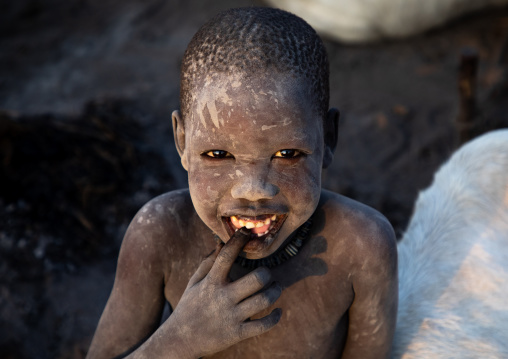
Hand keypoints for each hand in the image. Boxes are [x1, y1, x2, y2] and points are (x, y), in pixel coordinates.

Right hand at [164, 229, 281, 357]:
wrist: (180, 340)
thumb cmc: (189, 306)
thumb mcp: (194, 282)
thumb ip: (207, 262)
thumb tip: (221, 243)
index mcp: (212, 282)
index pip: (227, 256)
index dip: (238, 240)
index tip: (247, 232)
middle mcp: (223, 297)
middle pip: (257, 279)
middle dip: (267, 273)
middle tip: (268, 273)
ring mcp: (232, 316)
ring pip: (264, 300)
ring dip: (276, 291)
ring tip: (277, 287)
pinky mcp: (238, 333)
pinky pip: (264, 325)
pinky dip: (275, 317)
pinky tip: (278, 310)